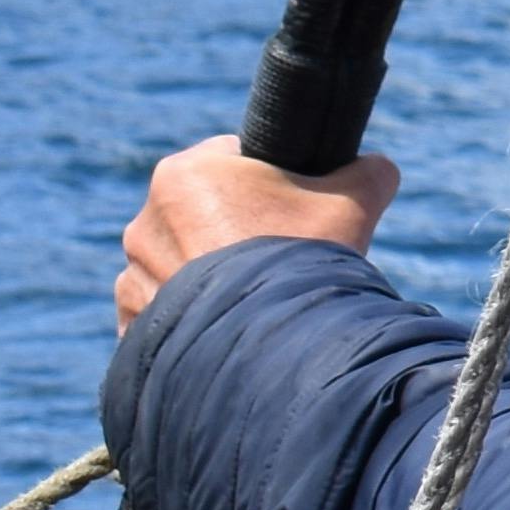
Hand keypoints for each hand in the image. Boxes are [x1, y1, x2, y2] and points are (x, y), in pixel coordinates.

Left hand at [116, 137, 397, 334]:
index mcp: (187, 173)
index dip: (270, 181)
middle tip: (281, 256)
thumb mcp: (355, 202)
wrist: (272, 349)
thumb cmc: (305, 263)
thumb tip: (377, 168)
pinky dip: (192, 317)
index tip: (294, 210)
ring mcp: (132, 273)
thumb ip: (367, 172)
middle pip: (203, 212)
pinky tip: (229, 326)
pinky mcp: (132, 321)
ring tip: (256, 298)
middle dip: (236, 230)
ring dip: (210, 274)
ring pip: (180, 262)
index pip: (231, 159)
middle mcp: (146, 219)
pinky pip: (164, 310)